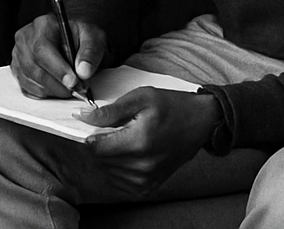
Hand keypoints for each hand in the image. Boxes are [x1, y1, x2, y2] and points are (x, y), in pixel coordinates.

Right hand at [11, 14, 106, 98]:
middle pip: (34, 67)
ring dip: (51, 90)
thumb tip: (83, 72)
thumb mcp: (93, 38)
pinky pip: (26, 87)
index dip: (57, 69)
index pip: (42, 49)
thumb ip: (91, 53)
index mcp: (43, 25)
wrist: (72, 38)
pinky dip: (43, 93)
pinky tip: (56, 88)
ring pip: (29, 79)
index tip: (73, 82)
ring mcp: (18, 53)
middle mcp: (25, 38)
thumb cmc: (81, 37)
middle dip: (57, 84)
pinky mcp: (17, 67)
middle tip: (76, 90)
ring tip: (69, 89)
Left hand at [78, 87, 220, 195]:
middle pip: (102, 161)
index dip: (89, 137)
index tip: (92, 127)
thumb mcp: (140, 98)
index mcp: (139, 142)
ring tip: (123, 141)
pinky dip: (119, 171)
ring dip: (109, 158)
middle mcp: (144, 165)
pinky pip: (123, 184)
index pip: (97, 149)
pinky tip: (127, 155)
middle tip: (112, 130)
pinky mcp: (153, 185)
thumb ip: (110, 111)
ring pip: (110, 173)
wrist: (201, 121)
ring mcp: (149, 178)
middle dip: (100, 145)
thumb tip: (83, 117)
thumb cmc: (172, 106)